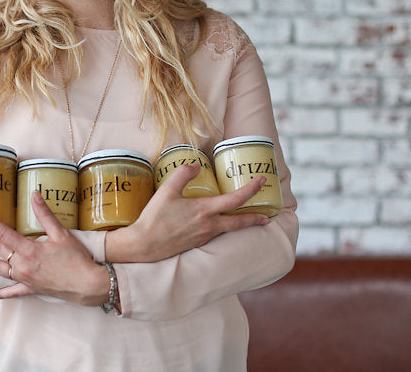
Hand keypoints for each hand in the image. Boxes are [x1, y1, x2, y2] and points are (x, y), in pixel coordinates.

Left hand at [0, 191, 107, 305]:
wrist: (87, 285)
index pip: (2, 232)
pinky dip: (0, 294)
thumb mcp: (62, 233)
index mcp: (29, 250)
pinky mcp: (31, 289)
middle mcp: (22, 265)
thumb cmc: (76, 259)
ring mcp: (24, 279)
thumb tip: (34, 194)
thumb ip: (45, 214)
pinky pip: (12, 292)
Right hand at [106, 163, 269, 263]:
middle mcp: (209, 226)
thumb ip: (183, 174)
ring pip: (229, 230)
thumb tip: (196, 165)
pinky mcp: (197, 244)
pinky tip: (220, 226)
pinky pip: (217, 235)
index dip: (251, 189)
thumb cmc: (154, 218)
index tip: (261, 182)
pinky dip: (225, 229)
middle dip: (255, 218)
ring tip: (250, 220)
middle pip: (240, 222)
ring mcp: (204, 237)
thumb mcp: (166, 191)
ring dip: (242, 224)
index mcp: (204, 211)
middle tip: (267, 216)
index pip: (235, 200)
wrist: (143, 246)